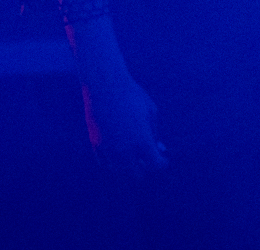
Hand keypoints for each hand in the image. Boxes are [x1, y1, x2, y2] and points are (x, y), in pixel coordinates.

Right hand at [69, 16, 167, 177]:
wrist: (105, 86)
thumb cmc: (133, 96)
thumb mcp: (151, 111)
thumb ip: (155, 133)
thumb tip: (160, 148)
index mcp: (142, 141)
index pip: (155, 165)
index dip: (161, 163)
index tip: (163, 159)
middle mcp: (125, 150)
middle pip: (137, 174)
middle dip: (145, 168)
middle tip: (148, 159)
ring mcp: (108, 149)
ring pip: (119, 172)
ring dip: (128, 168)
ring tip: (135, 158)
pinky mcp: (96, 145)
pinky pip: (105, 163)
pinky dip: (114, 162)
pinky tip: (120, 153)